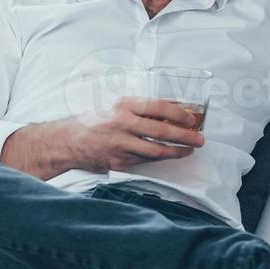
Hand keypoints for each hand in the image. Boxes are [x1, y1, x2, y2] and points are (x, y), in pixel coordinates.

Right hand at [1, 97, 203, 179]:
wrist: (69, 141)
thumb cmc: (96, 120)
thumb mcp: (118, 106)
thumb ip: (143, 107)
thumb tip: (175, 108)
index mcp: (123, 106)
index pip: (158, 107)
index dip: (179, 113)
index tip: (192, 118)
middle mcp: (122, 124)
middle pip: (161, 131)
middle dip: (185, 136)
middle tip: (200, 138)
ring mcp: (120, 145)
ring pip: (156, 151)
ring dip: (177, 151)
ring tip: (189, 149)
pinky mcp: (119, 162)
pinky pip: (145, 161)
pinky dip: (160, 158)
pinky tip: (170, 155)